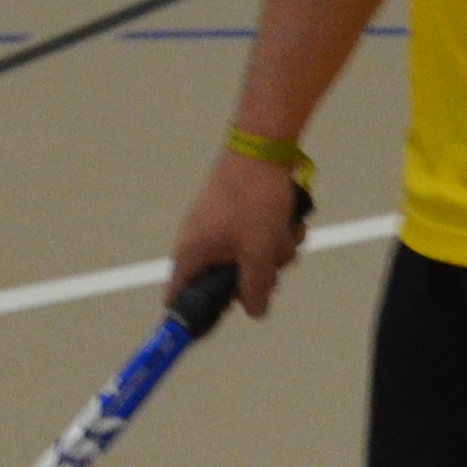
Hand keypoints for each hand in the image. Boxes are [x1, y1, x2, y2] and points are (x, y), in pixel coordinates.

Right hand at [170, 146, 313, 317]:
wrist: (263, 147)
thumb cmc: (253, 199)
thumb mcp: (257, 251)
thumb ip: (255, 287)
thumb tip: (255, 311)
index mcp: (191, 255)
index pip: (177, 298)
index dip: (195, 315)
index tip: (219, 319)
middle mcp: (200, 244)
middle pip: (226, 283)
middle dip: (257, 276)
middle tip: (270, 262)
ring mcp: (219, 230)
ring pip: (249, 261)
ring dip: (274, 252)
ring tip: (283, 230)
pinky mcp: (238, 217)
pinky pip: (258, 240)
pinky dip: (276, 234)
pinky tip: (288, 219)